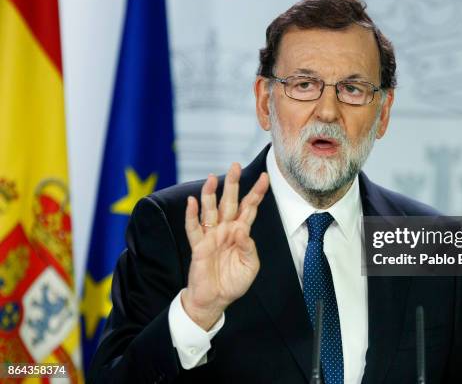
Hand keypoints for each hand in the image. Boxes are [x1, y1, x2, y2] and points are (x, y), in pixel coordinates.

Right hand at [182, 163, 268, 329]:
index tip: (265, 177)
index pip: (250, 208)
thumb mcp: (250, 266)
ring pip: (210, 210)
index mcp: (241, 232)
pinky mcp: (198, 246)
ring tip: (212, 178)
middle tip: (234, 166)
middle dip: (232, 184)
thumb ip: (248, 247)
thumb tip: (241, 229)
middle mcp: (226, 230)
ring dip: (210, 195)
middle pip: (230, 202)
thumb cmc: (233, 282)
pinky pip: (193, 228)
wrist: (215, 299)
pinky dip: (191, 215)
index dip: (257, 193)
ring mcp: (211, 236)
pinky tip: (192, 202)